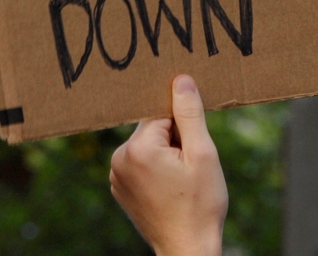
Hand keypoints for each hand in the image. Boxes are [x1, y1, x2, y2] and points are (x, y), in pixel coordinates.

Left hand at [110, 75, 227, 255]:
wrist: (187, 249)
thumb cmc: (200, 204)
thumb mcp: (202, 154)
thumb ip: (189, 113)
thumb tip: (180, 79)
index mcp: (137, 148)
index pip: (161, 113)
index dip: (184, 125)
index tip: (193, 146)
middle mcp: (118, 159)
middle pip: (153, 128)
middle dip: (175, 139)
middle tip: (190, 166)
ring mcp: (115, 175)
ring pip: (148, 145)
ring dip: (167, 153)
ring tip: (181, 180)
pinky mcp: (120, 188)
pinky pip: (140, 163)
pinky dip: (157, 168)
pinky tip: (171, 188)